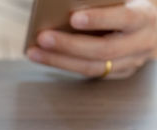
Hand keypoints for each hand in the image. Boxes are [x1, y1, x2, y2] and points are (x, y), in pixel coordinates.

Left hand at [27, 0, 156, 78]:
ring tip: (34, 52)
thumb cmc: (131, 6)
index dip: (99, 19)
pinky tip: (46, 58)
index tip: (73, 18)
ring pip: (93, 67)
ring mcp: (131, 62)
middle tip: (42, 37)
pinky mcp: (119, 73)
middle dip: (69, 45)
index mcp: (145, 17)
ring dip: (60, 61)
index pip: (124, 18)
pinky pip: (89, 73)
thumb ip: (103, 1)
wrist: (156, 27)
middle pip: (103, 50)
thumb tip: (67, 1)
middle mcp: (141, 43)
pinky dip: (65, 65)